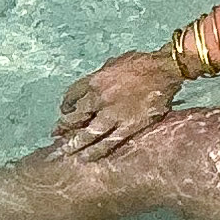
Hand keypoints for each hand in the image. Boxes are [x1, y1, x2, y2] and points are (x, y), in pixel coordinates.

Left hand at [52, 49, 184, 156]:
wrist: (163, 69)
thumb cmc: (140, 62)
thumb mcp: (115, 62)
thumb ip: (102, 74)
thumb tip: (95, 84)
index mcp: (95, 80)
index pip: (72, 95)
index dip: (66, 105)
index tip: (63, 112)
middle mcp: (99, 98)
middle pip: (76, 117)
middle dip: (64, 128)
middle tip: (55, 137)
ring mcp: (113, 114)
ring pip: (89, 133)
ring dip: (76, 144)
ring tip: (67, 154)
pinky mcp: (128, 125)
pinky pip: (110, 141)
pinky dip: (98, 150)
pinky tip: (89, 158)